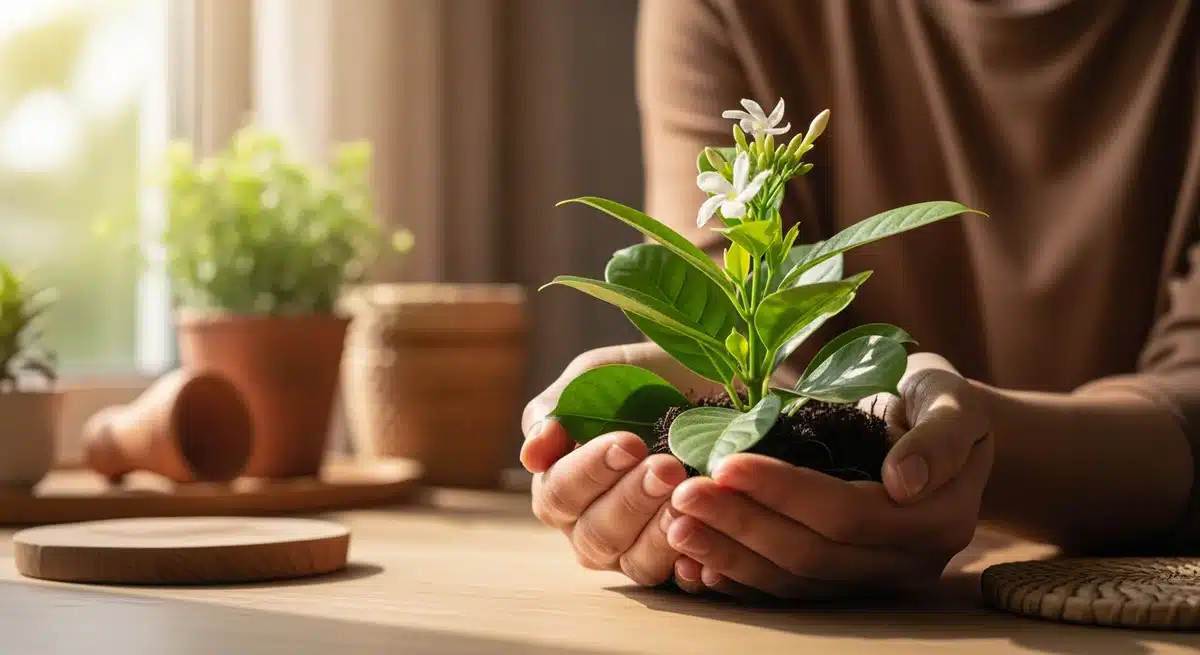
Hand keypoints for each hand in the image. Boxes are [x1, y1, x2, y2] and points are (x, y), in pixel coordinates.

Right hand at [521, 343, 721, 585]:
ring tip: (688, 497)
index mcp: (562, 487)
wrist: (709, 380)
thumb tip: (531, 456)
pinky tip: (705, 550)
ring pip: (636, 563)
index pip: (559, 495)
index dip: (590, 472)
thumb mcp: (597, 376)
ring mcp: (636, 550)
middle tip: (667, 467)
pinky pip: (681, 580)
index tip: (628, 443)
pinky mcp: (680, 561)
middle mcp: (591, 527)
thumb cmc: (642, 381)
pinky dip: (692, 567)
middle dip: (632, 500)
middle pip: (596, 535)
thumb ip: (557, 409)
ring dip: (661, 533)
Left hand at [666, 353, 994, 599]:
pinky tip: (693, 564)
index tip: (726, 463)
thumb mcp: (952, 400)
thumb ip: (938, 436)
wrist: (943, 428)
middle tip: (681, 494)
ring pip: (793, 580)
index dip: (784, 492)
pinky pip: (787, 591)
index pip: (846, 514)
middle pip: (812, 553)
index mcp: (937, 519)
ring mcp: (873, 579)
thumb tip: (905, 481)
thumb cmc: (940, 400)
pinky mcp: (843, 581)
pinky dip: (738, 579)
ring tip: (673, 524)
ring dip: (728, 555)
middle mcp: (906, 561)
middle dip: (741, 525)